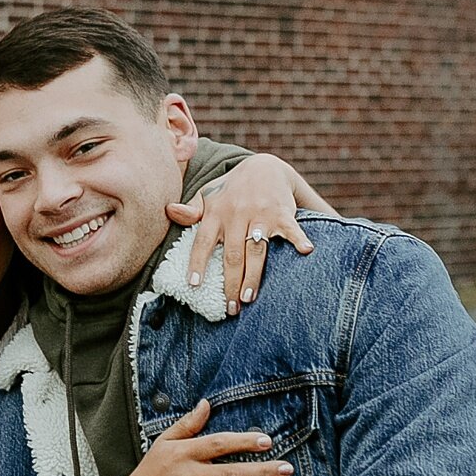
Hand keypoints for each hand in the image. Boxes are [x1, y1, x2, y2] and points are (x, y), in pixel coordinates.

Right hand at [113, 398, 290, 475]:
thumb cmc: (151, 471)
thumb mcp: (164, 442)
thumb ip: (188, 424)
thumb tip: (207, 403)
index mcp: (183, 454)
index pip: (218, 444)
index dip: (244, 442)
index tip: (267, 441)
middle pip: (231, 473)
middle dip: (262, 471)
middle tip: (287, 468)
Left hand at [167, 151, 315, 314]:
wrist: (264, 166)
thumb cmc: (231, 189)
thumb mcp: (208, 195)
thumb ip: (191, 209)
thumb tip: (170, 211)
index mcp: (216, 212)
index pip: (203, 241)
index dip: (198, 263)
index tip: (194, 285)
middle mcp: (236, 213)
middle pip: (232, 255)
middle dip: (230, 283)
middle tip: (230, 308)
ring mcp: (260, 214)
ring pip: (255, 250)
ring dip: (253, 276)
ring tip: (248, 299)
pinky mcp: (282, 213)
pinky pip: (291, 228)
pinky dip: (299, 239)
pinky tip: (306, 251)